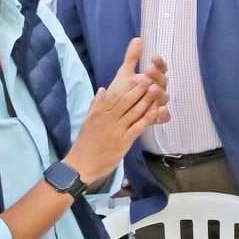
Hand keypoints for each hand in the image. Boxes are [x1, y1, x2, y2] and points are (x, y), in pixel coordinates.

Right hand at [64, 38, 168, 182]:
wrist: (81, 165)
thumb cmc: (86, 142)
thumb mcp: (88, 120)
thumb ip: (96, 104)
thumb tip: (103, 89)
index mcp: (99, 111)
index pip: (115, 93)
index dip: (128, 84)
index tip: (139, 73)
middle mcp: (107, 118)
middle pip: (125, 99)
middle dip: (138, 88)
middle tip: (151, 75)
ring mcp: (115, 130)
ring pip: (133, 112)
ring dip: (146, 100)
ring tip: (157, 88)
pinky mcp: (122, 142)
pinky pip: (136, 129)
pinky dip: (147, 120)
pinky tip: (156, 112)